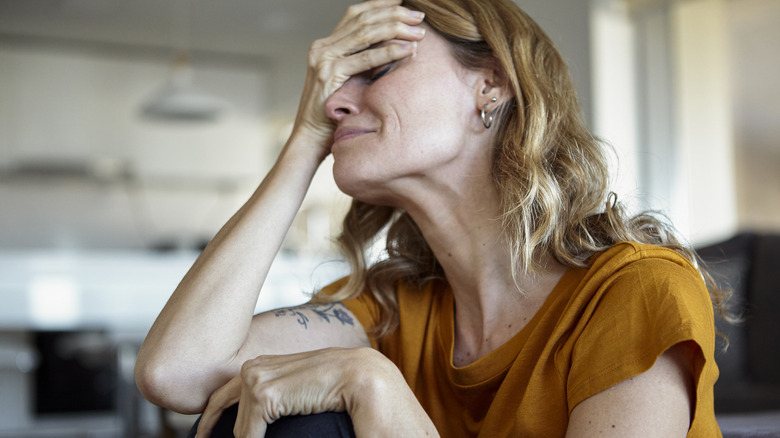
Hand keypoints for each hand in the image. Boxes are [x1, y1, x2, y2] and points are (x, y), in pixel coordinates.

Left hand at [196, 347, 371, 437]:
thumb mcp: (293, 391)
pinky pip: (248, 435)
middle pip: (223, 412)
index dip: (210, 419)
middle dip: (215, 430)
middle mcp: (252, 368)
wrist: (358, 376)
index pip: (222, 395)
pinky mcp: (264, 395)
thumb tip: (253, 423)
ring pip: (239, 429)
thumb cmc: (332, 385)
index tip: (203, 436)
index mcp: (259, 365)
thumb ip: (273, 400)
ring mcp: (256, 379)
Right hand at [290, 0, 425, 157]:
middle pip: (362, 19)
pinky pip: (365, 59)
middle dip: (394, 14)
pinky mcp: (329, 74)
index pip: (355, 14)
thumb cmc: (331, 115)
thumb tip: (391, 50)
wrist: (310, 138)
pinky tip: (407, 50)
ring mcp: (324, 59)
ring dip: (395, 29)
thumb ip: (361, 65)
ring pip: (365, 33)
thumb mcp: (347, 82)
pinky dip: (388, 52)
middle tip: (419, 15)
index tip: (403, 2)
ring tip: (418, 32)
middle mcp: (322, 47)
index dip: (380, 5)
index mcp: (325, 45)